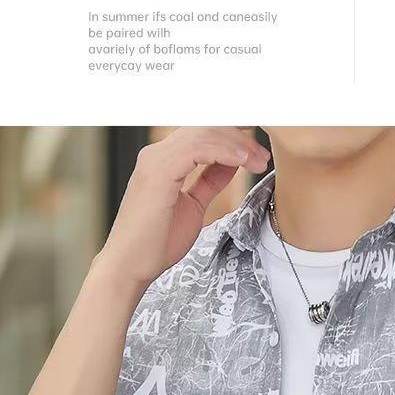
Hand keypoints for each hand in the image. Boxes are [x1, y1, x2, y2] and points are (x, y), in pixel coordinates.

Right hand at [94, 126, 270, 295]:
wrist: (131, 265)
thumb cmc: (156, 243)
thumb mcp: (193, 206)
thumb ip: (209, 182)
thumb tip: (230, 164)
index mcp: (163, 161)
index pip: (201, 135)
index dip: (232, 138)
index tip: (257, 151)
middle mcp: (156, 154)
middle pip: (204, 129)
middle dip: (239, 138)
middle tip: (263, 155)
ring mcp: (155, 160)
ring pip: (204, 134)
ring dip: (237, 145)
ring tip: (259, 160)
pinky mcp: (158, 171)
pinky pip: (198, 149)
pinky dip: (225, 152)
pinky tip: (243, 160)